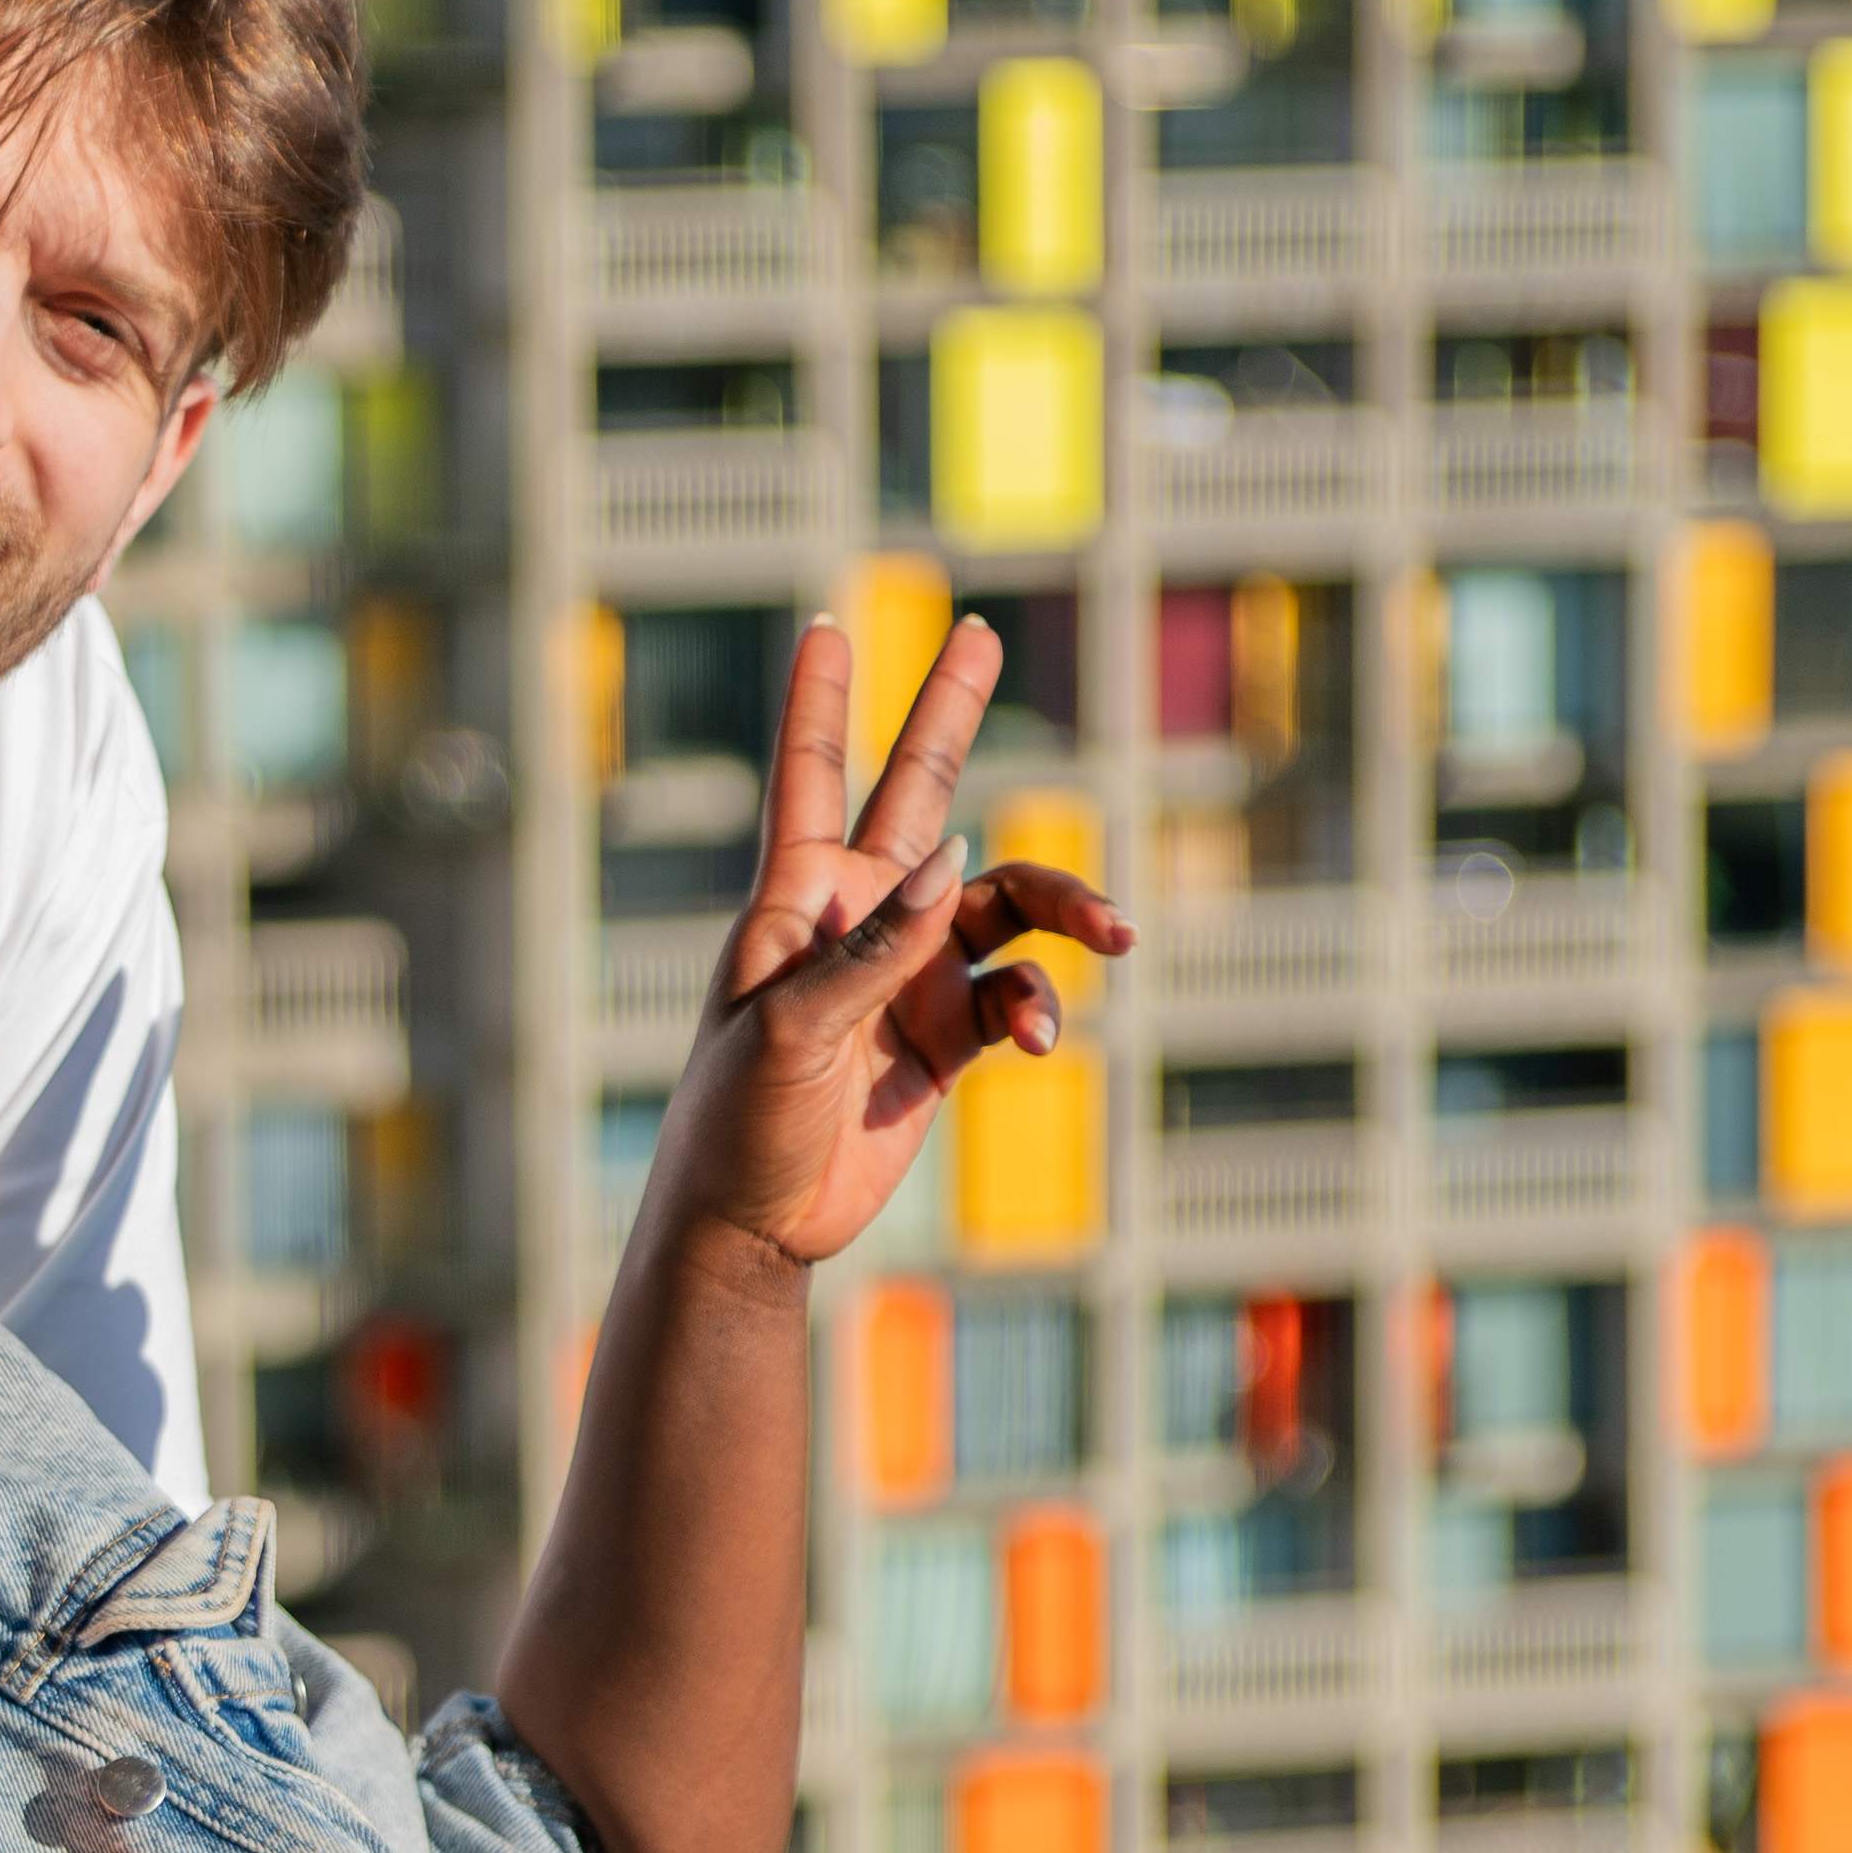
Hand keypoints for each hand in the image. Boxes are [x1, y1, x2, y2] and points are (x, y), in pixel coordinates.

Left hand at [646, 609, 1138, 1277]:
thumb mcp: (790, 1029)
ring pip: (1003, 902)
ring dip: (1063, 908)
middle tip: (980, 632)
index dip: (819, 704)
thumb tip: (953, 861)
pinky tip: (1043, 1042)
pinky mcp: (944, 1037)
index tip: (827, 627)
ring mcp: (907, 975)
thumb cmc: (736, 1121)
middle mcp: (858, 921)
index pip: (812, 780)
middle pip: (918, 795)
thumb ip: (875, 949)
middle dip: (948, 715)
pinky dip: (1041, 1008)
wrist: (754, 1225)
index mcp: (799, 903)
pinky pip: (1017, 996)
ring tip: (1115, 933)